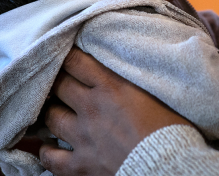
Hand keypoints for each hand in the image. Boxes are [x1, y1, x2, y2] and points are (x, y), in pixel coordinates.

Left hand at [39, 48, 192, 175]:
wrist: (168, 166)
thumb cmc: (172, 129)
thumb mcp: (156, 93)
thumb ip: (135, 78)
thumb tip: (132, 65)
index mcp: (111, 87)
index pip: (75, 61)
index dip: (68, 56)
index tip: (68, 54)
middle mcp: (91, 108)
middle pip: (59, 85)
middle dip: (57, 80)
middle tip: (61, 81)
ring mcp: (82, 137)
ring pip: (51, 117)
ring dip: (52, 112)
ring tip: (55, 109)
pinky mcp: (80, 165)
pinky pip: (50, 157)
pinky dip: (46, 151)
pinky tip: (49, 147)